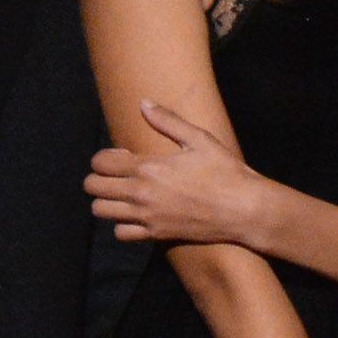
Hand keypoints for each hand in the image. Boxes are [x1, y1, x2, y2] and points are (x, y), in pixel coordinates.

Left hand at [86, 102, 276, 246]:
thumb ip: (168, 121)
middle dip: (99, 178)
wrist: (244, 209)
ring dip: (106, 201)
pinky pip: (121, 233)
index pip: (101, 163)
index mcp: (148, 167)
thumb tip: (144, 103)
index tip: (120, 157)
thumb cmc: (225, 172)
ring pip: (101, 210)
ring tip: (122, 196)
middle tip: (116, 176)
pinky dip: (122, 225)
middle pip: (93, 187)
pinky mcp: (156, 234)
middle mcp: (141, 193)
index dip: (103, 158)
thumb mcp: (200, 140)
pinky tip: (135, 216)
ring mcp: (146, 216)